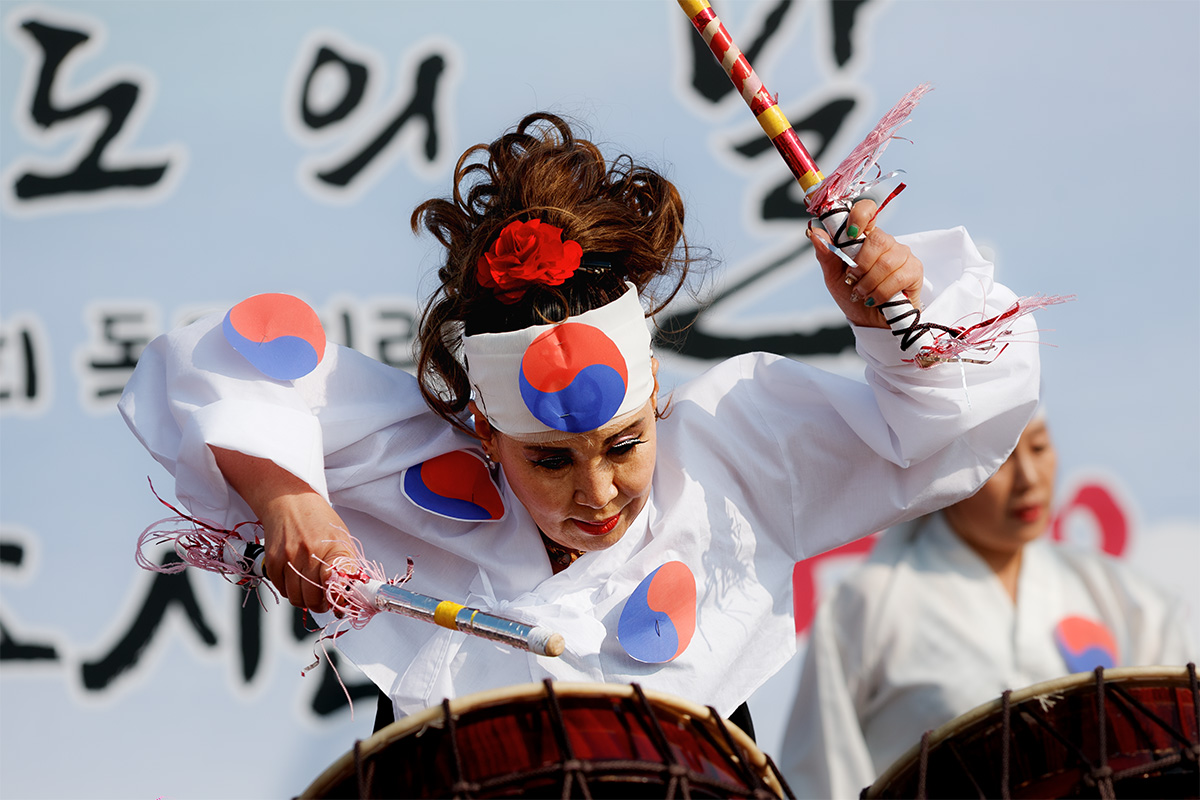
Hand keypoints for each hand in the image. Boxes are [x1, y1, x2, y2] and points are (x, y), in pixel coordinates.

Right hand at [211, 447, 356, 612]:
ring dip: (304, 600)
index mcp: (333, 550)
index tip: (341, 605)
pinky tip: (295, 579)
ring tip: (309, 590)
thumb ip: (346, 566)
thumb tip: (350, 593)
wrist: (290, 501)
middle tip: (323, 601)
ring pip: (296, 598)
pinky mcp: (273, 561)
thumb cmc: (318, 519)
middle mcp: (311, 555)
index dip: (339, 602)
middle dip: (320, 605)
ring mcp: (290, 559)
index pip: (338, 587)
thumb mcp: (341, 538)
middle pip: (313, 599)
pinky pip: (281, 588)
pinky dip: (288, 590)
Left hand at [808, 199, 923, 328]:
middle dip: (861, 264)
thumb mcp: (834, 278)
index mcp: (865, 238)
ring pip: (887, 261)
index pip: (867, 210)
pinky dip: (881, 291)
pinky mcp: (913, 271)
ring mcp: (902, 255)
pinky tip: (874, 299)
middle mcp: (886, 242)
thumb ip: (826, 255)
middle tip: (853, 279)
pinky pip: (898, 277)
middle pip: (878, 239)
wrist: (869, 322)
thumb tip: (814, 232)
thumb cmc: (853, 295)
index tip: (849, 234)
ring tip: (862, 293)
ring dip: (869, 282)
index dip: (860, 216)